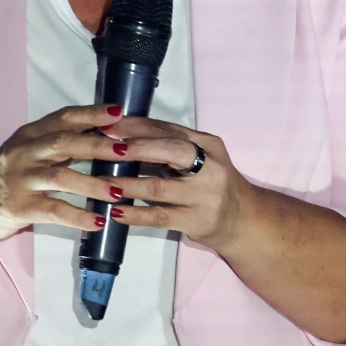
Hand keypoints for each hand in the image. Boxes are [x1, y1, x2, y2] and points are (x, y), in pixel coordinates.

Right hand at [0, 104, 126, 241]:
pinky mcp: (18, 207)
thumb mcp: (26, 153)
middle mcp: (24, 153)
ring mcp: (19, 180)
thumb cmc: (3, 178)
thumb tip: (102, 135)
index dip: (91, 113)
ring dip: (92, 184)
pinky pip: (53, 211)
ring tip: (118, 192)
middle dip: (97, 145)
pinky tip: (98, 222)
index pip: (62, 118)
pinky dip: (78, 216)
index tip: (120, 112)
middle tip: (127, 150)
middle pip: (64, 143)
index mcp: (29, 136)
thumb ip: (57, 145)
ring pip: (61, 177)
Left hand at [98, 116, 258, 251]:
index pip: (170, 130)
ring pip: (159, 187)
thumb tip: (120, 135)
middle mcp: (211, 167)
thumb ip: (168, 149)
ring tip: (101, 182)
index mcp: (209, 145)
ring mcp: (205, 196)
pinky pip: (160, 217)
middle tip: (104, 147)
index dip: (138, 126)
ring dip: (126, 184)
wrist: (244, 221)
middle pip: (171, 151)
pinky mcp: (198, 221)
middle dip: (135, 147)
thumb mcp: (198, 160)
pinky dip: (135, 214)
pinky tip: (116, 212)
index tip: (109, 124)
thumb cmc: (211, 185)